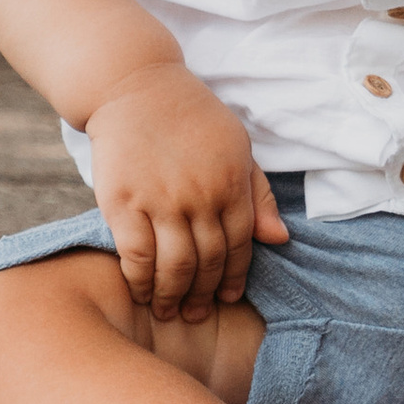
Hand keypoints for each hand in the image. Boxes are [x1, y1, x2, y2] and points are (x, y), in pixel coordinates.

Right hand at [82, 62, 287, 324]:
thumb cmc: (191, 118)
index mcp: (232, 184)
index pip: (241, 246)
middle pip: (208, 262)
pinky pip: (137, 256)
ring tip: (168, 312)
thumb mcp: (238, 147)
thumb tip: (279, 239)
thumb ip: (257, 194)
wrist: (135, 88)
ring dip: (173, 296)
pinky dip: (141, 281)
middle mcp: (200, 197)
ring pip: (174, 266)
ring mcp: (162, 201)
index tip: (228, 298)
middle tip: (196, 315)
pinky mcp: (124, 203)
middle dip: (204, 295)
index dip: (235, 278)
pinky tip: (142, 292)